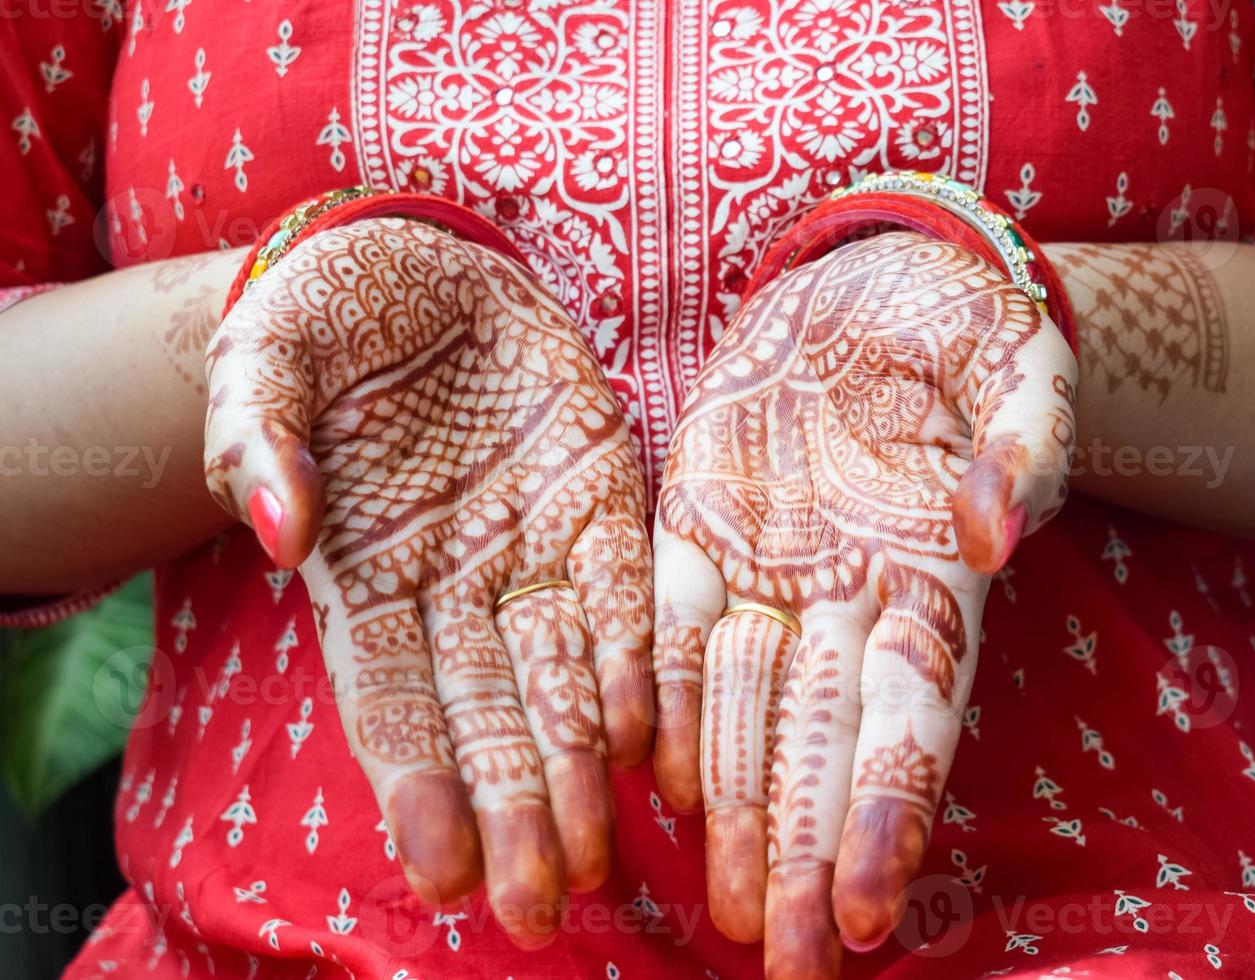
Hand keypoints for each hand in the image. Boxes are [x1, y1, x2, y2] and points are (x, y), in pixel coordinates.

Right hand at [203, 218, 652, 948]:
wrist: (423, 258)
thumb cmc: (329, 315)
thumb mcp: (269, 358)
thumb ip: (259, 438)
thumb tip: (278, 532)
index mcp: (367, 572)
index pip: (391, 700)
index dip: (416, 784)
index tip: (441, 870)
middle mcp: (458, 583)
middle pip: (487, 712)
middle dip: (513, 809)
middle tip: (543, 903)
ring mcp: (536, 545)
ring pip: (563, 673)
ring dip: (581, 764)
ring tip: (601, 856)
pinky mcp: (603, 495)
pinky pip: (628, 587)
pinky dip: (639, 658)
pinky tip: (650, 733)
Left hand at [653, 232, 1074, 976]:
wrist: (874, 282)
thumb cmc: (968, 326)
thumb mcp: (1018, 363)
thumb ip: (1022, 440)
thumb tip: (999, 530)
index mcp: (934, 575)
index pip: (912, 718)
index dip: (887, 814)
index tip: (866, 915)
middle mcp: (849, 596)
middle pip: (825, 747)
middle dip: (805, 858)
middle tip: (783, 964)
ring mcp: (768, 567)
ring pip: (748, 709)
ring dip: (738, 811)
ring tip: (725, 912)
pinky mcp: (696, 525)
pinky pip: (675, 625)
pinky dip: (669, 699)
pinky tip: (658, 780)